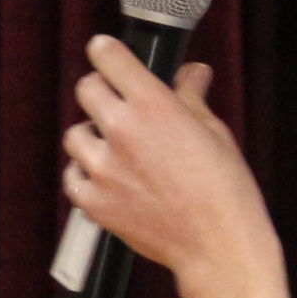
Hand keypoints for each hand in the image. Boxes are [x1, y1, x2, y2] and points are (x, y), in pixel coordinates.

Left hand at [59, 38, 269, 286]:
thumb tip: (193, 72)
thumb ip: (191, 96)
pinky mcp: (93, 202)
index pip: (107, 55)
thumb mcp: (213, 132)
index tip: (108, 53)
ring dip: (92, 137)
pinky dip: (86, 175)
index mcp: (153, 105)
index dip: (107, 51)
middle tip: (118, 105)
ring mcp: (103, 168)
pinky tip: (110, 179)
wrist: (217, 246)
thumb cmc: (224, 190)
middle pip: (85, 88)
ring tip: (118, 151)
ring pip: (74, 134)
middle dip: (102, 92)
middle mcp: (121, 131)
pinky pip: (72, 176)